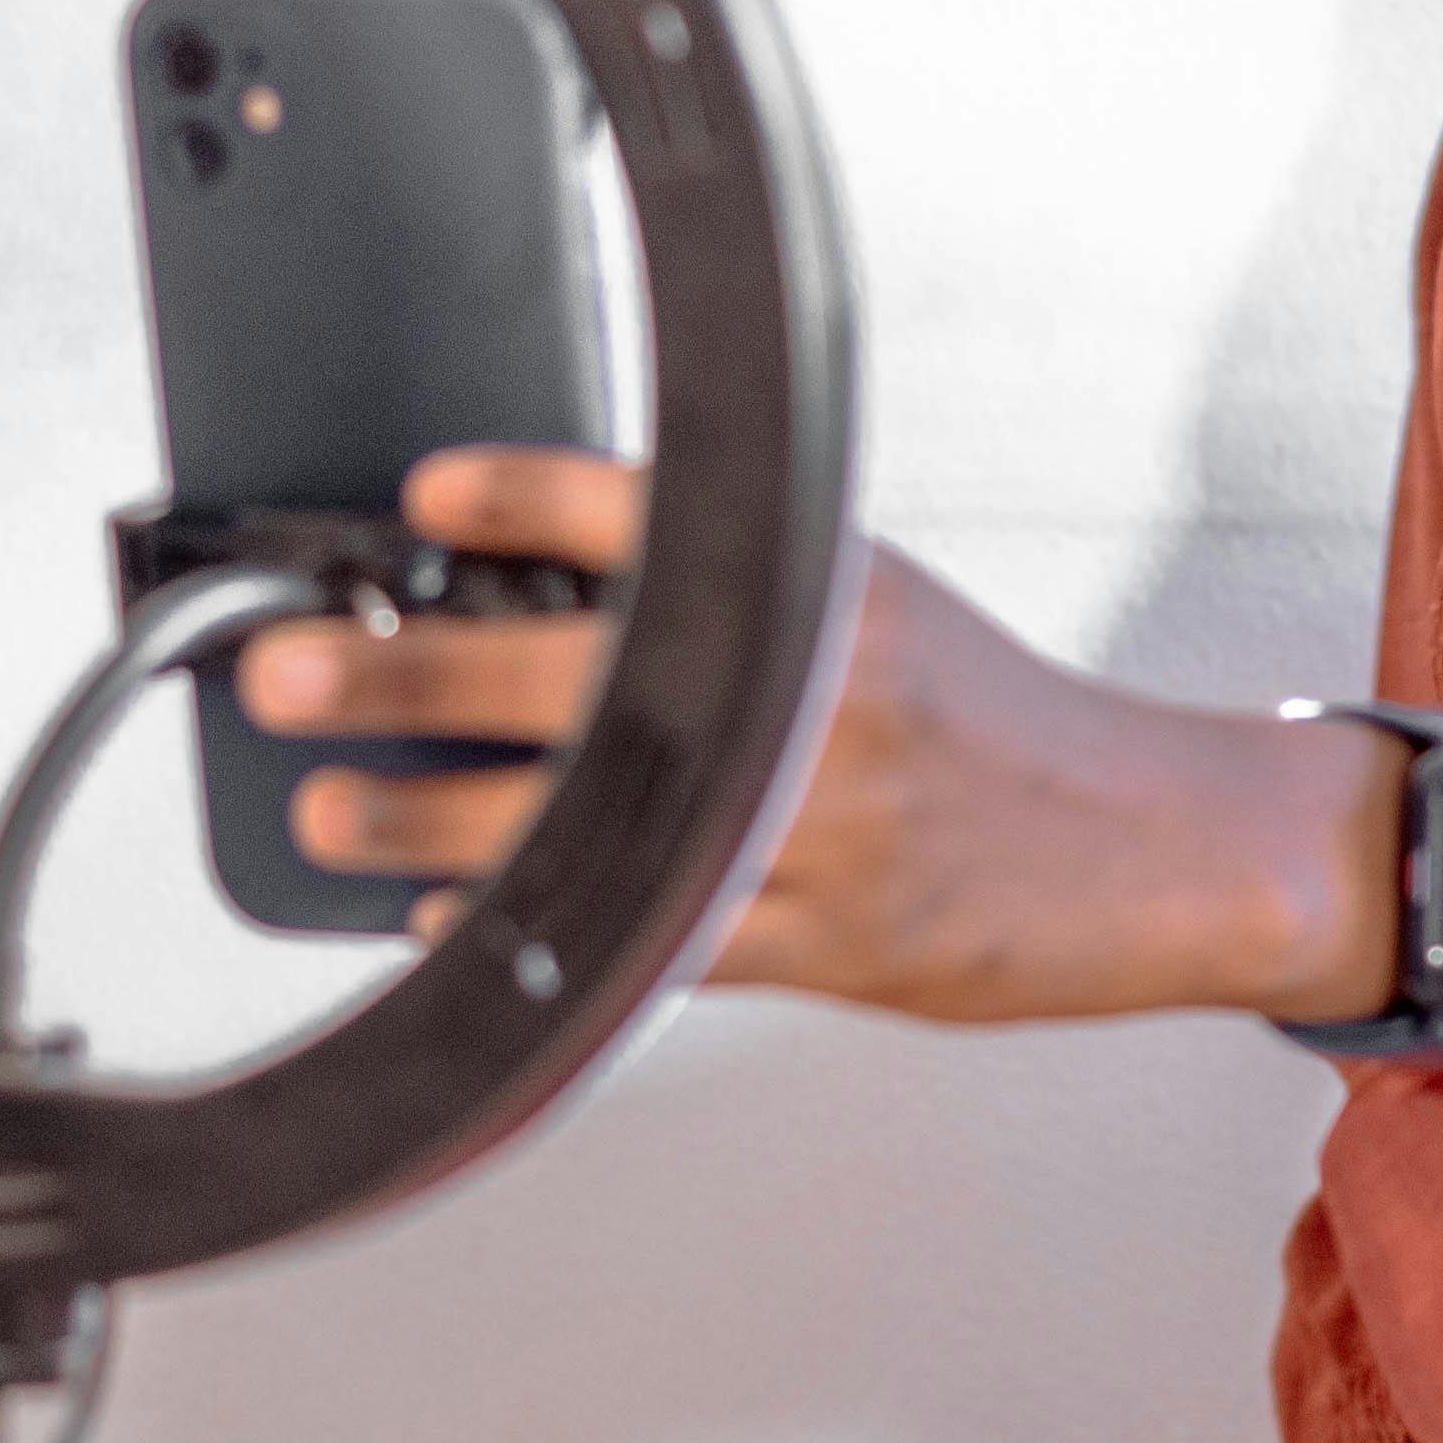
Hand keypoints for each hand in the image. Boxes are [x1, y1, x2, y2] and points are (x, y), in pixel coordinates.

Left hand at [237, 458, 1403, 1019]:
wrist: (1147, 850)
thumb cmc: (991, 724)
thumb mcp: (874, 608)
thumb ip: (734, 598)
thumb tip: (538, 590)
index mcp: (838, 597)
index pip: (661, 518)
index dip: (530, 499)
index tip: (429, 495)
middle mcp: (827, 705)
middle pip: (585, 681)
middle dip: (414, 677)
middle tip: (295, 670)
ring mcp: (821, 835)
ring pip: (598, 833)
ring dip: (436, 828)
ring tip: (331, 814)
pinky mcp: (825, 946)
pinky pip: (652, 947)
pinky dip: (543, 937)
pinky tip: (452, 929)